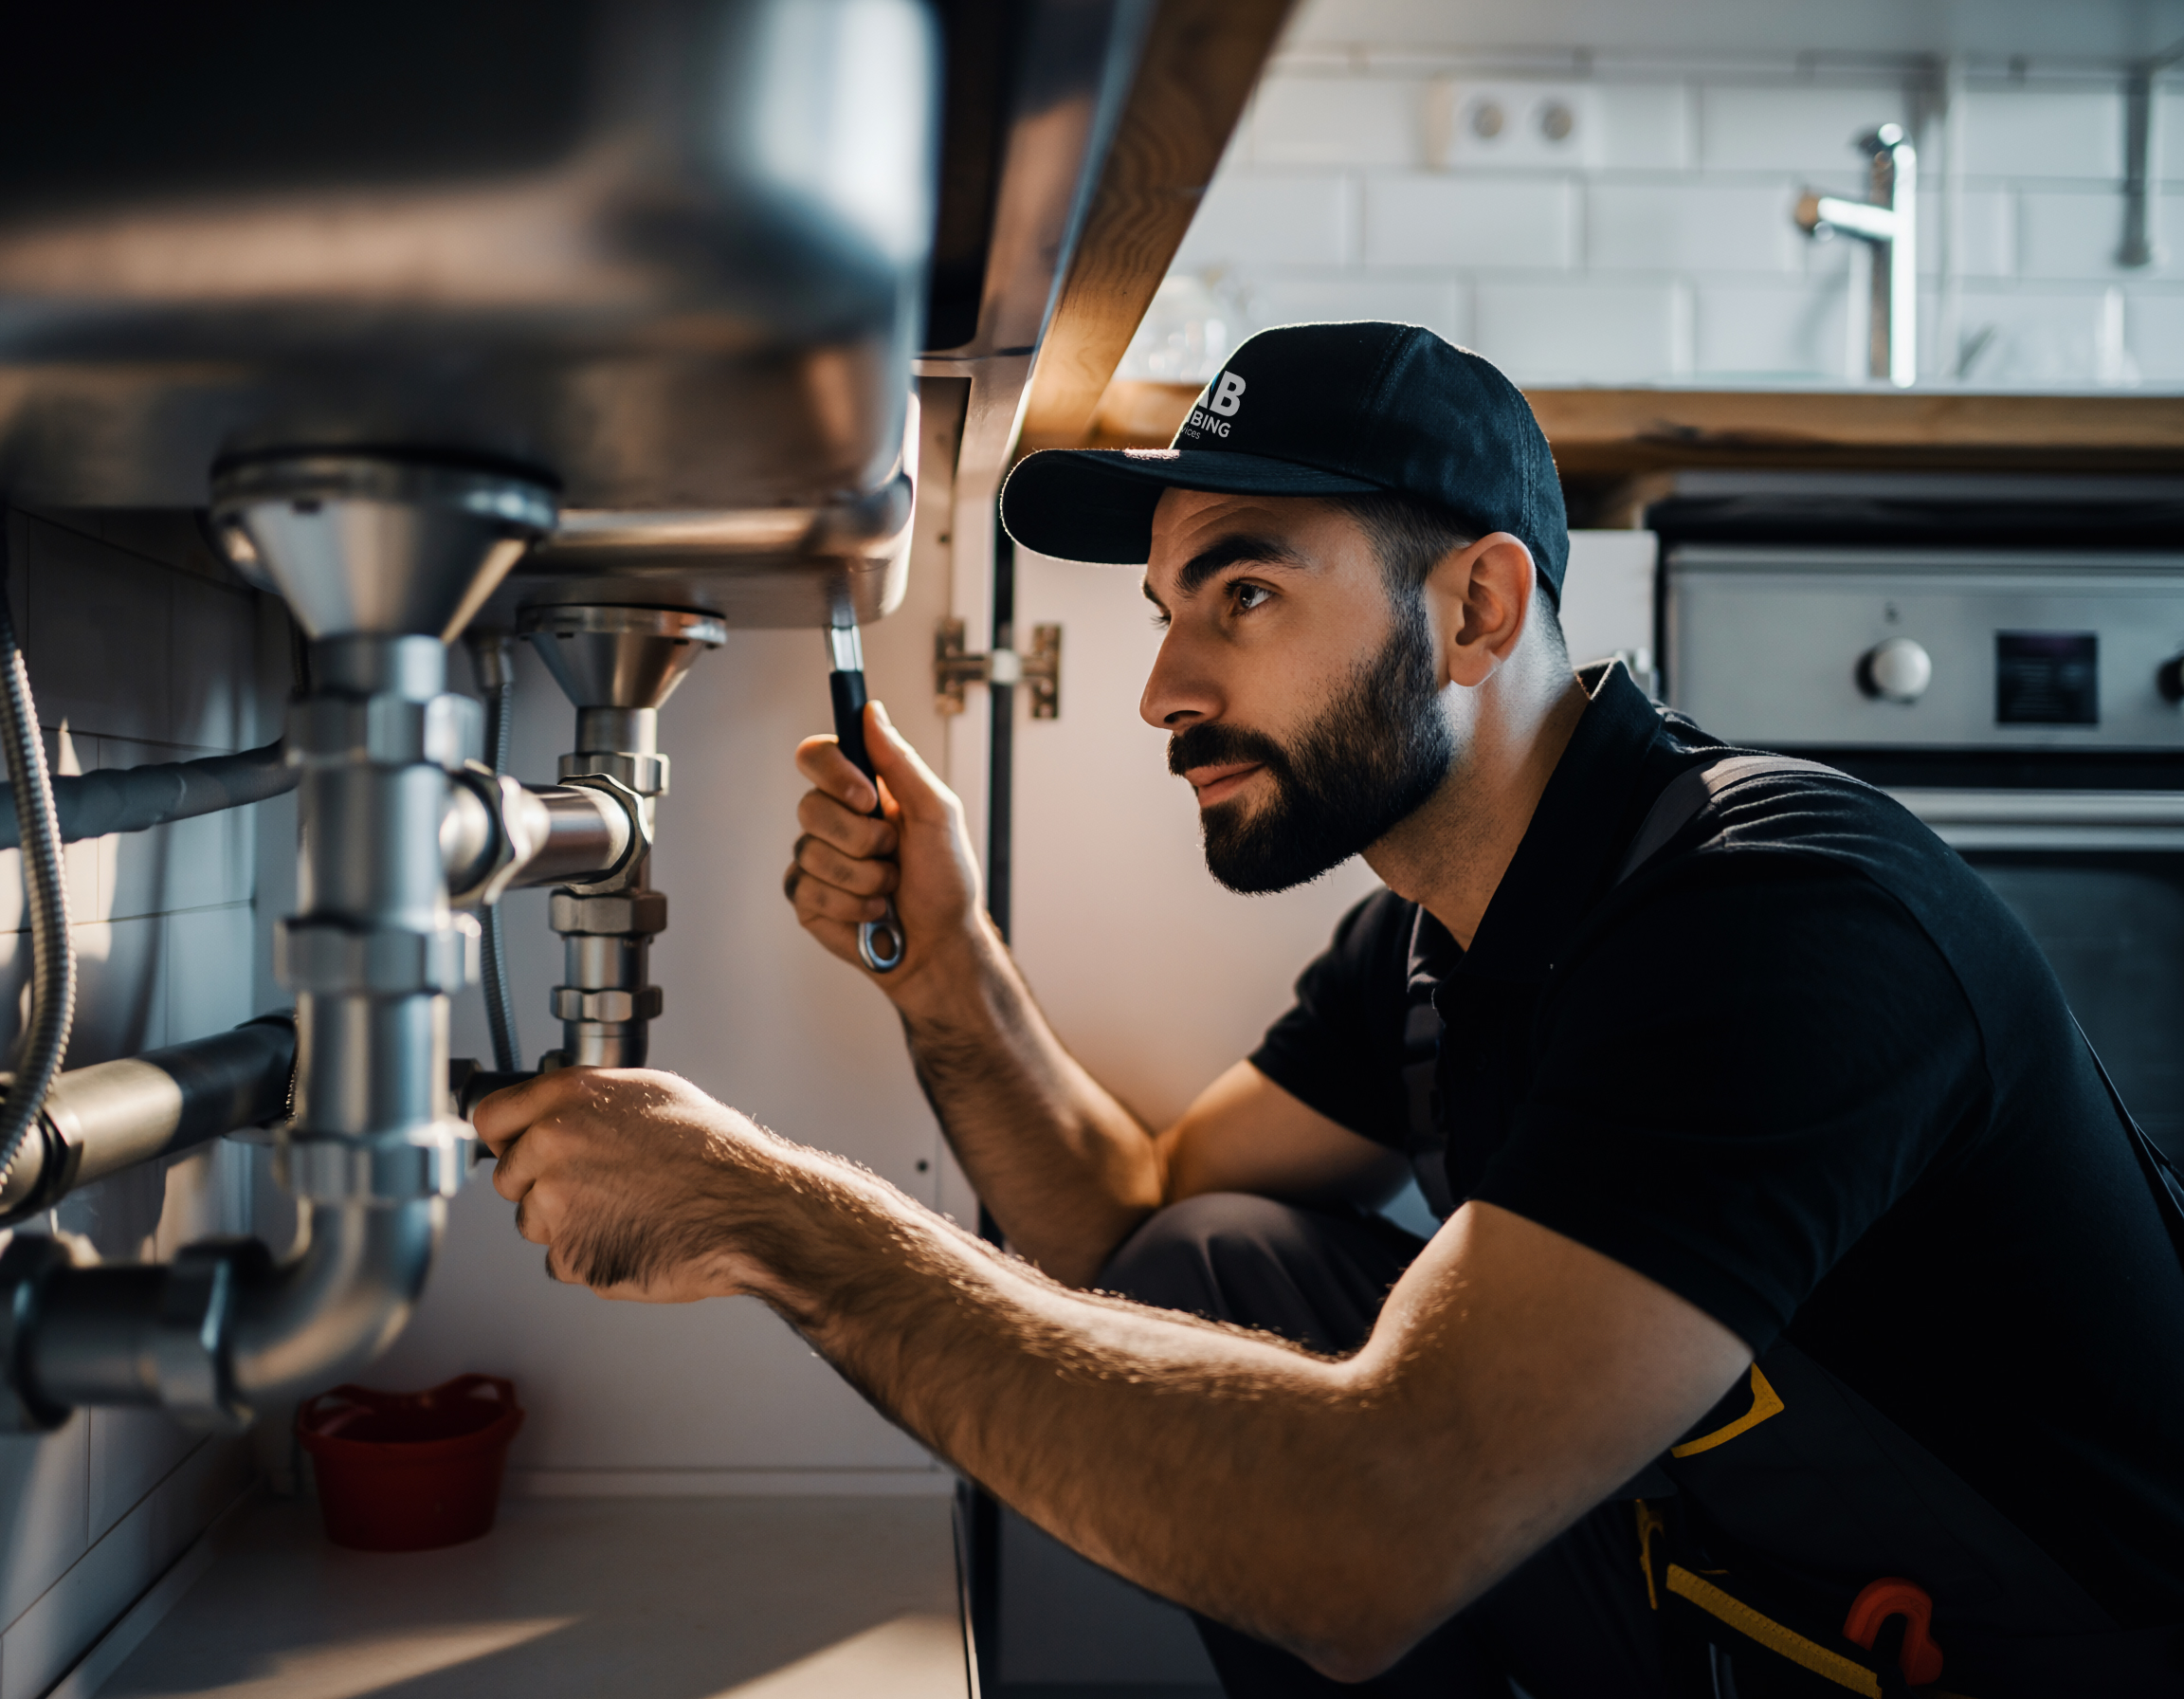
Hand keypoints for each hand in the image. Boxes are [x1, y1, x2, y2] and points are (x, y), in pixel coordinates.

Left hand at [475, 1067, 779, 1302]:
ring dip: (566, 1223)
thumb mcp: (652, 1093)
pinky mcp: (571, 1256)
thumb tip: (560, 1111)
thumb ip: (589, 1099)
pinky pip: (561, 1261)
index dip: (507, 1136)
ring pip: (533, 1222)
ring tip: (626, 1210)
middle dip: (542, 1184)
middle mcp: (551, 1146)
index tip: (517, 1147)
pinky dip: (590, 1255)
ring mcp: (557, 1204)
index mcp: (568, 1098)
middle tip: (598, 1185)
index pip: (489, 1117)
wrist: (748, 1209)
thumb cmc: (715, 1153)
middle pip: (508, 1177)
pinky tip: (632, 1236)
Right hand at [785, 699, 987, 997]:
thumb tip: (872, 712)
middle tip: (893, 853)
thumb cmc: (947, 879)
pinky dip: (852, 903)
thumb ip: (901, 762)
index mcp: (863, 791)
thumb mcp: (938, 812)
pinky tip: (873, 911)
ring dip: (865, 877)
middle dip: (861, 838)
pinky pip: (810, 889)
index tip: (866, 796)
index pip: (818, 756)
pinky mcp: (808, 898)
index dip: (833, 771)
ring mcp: (817, 859)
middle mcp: (834, 820)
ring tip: (889, 887)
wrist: (942, 942)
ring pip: (813, 853)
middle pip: (810, 806)